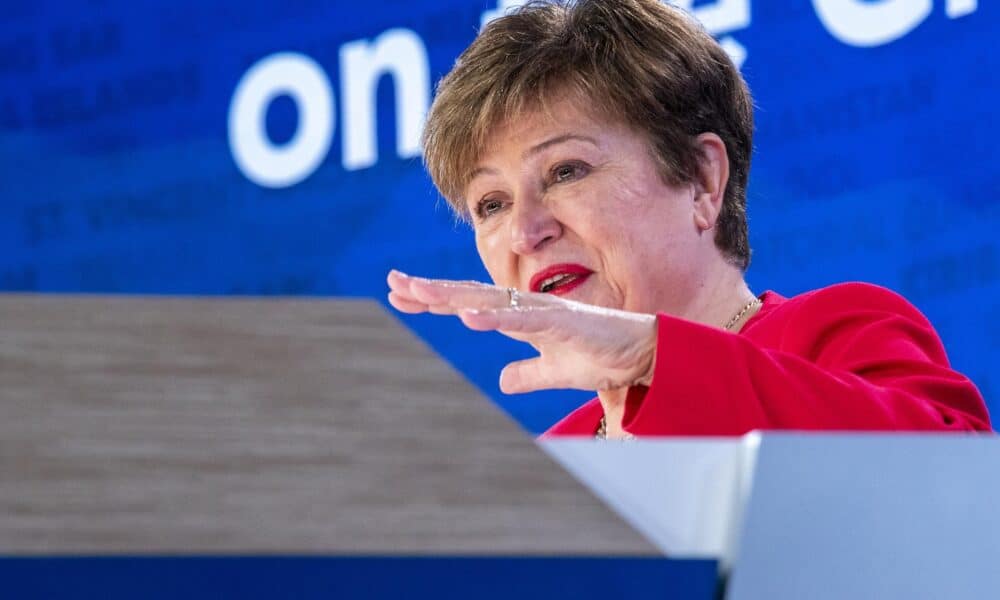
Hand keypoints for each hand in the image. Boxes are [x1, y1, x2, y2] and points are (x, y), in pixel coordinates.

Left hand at [387, 270, 656, 393]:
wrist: (642, 355)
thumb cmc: (600, 357)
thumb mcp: (555, 373)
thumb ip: (528, 373)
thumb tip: (503, 381)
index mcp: (520, 318)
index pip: (469, 305)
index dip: (435, 300)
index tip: (400, 295)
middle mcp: (526, 308)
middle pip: (469, 296)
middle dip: (431, 291)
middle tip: (393, 283)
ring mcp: (543, 312)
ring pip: (490, 301)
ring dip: (453, 297)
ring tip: (419, 293)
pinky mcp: (562, 323)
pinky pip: (523, 320)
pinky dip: (495, 318)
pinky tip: (468, 318)